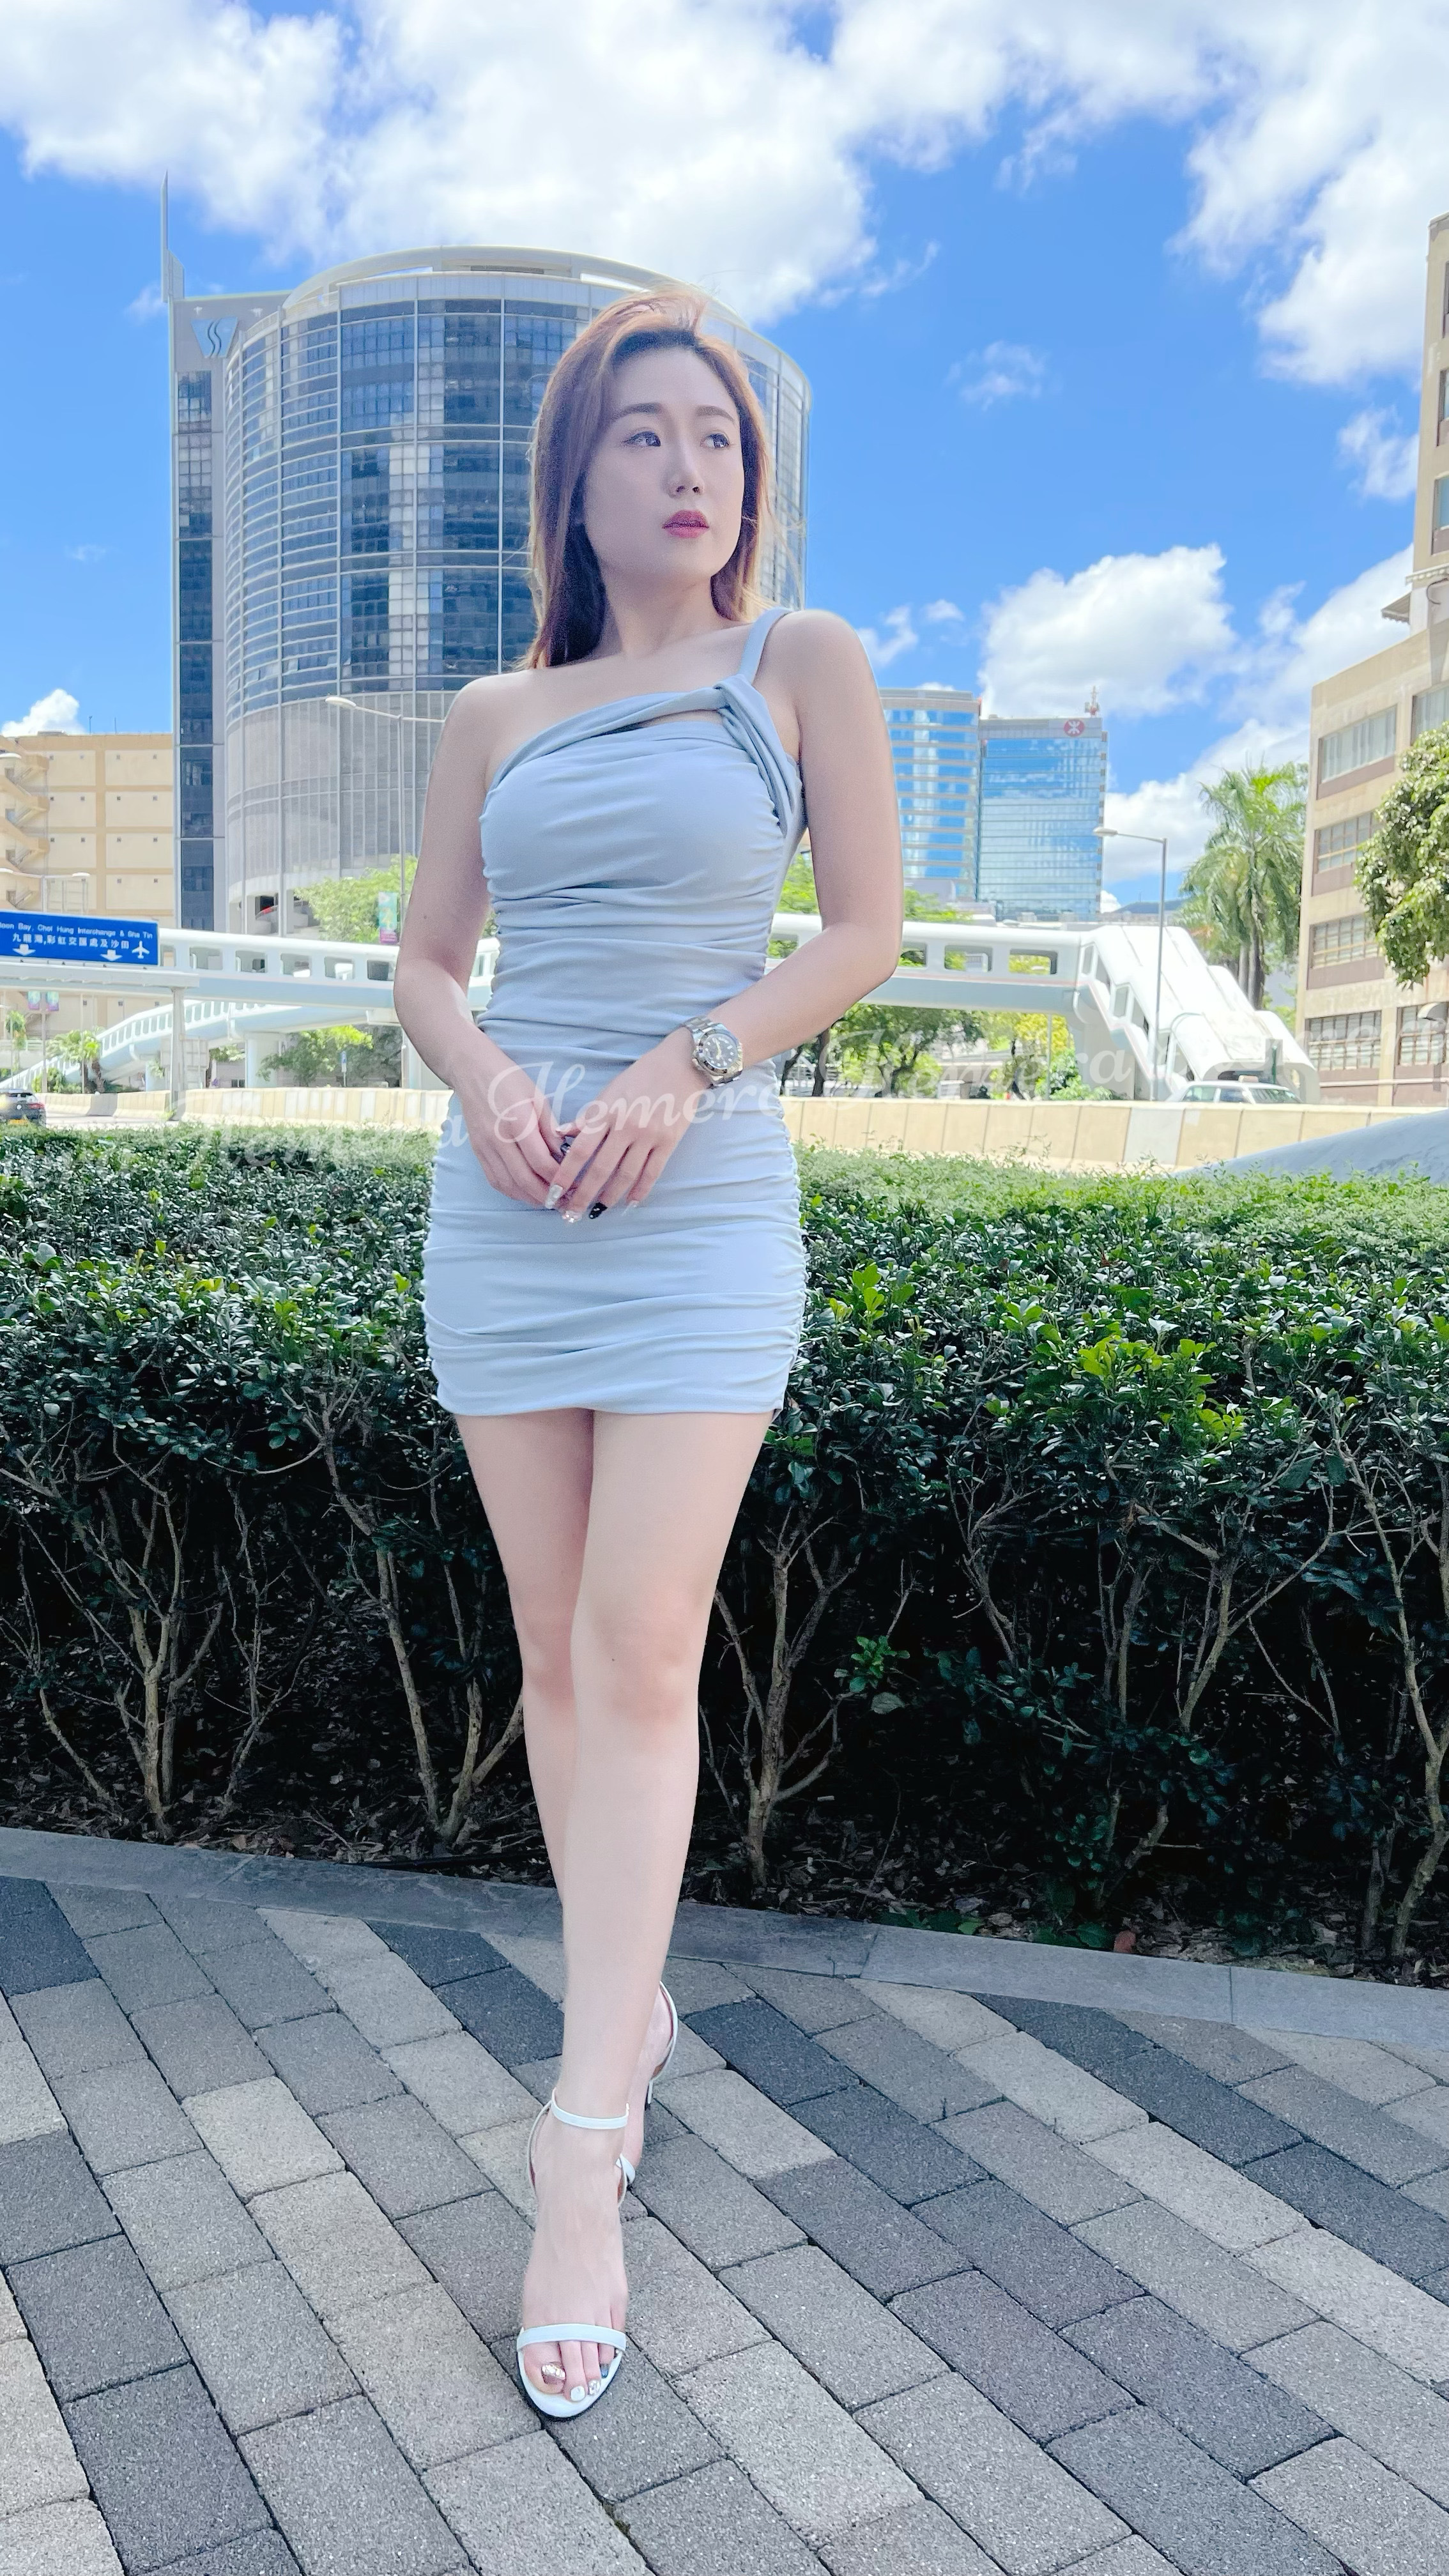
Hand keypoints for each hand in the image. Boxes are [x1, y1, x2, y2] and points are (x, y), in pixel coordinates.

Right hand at [457, 1048, 573, 1206]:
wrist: (472, 1071)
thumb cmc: (508, 1080)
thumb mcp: (537, 1096)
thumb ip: (550, 1128)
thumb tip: (562, 1154)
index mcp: (518, 1123)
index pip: (541, 1163)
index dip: (560, 1179)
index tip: (575, 1184)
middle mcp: (499, 1140)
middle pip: (525, 1181)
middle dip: (548, 1196)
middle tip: (566, 1201)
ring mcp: (485, 1148)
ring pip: (509, 1186)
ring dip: (531, 1198)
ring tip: (550, 1201)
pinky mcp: (477, 1152)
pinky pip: (495, 1180)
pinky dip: (513, 1192)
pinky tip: (528, 1193)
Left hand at [544, 1030, 710, 1217]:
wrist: (680, 1066)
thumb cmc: (640, 1077)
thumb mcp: (608, 1091)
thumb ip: (586, 1116)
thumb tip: (560, 1135)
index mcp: (607, 1112)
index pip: (580, 1150)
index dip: (565, 1174)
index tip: (554, 1193)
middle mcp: (626, 1126)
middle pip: (600, 1169)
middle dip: (583, 1195)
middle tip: (571, 1215)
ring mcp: (649, 1136)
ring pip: (626, 1175)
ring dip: (609, 1197)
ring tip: (597, 1211)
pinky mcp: (669, 1142)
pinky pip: (652, 1173)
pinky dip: (640, 1191)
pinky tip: (630, 1203)